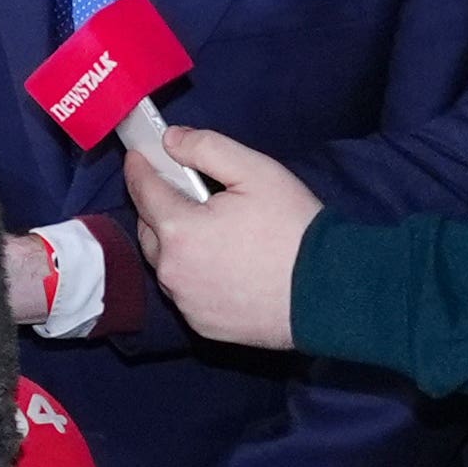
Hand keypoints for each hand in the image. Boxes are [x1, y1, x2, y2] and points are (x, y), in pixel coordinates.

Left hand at [125, 123, 314, 351]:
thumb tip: (170, 141)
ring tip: (209, 231)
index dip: (139, 168)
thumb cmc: (294, 230)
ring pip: (165, 262)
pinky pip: (184, 291)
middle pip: (149, 229)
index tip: (138, 156)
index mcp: (179, 229)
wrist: (328, 294)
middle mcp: (173, 271)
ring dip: (175, 243)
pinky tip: (220, 265)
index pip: (143, 190)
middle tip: (187, 195)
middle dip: (159, 207)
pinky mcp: (203, 325)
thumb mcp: (256, 172)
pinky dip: (192, 274)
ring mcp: (187, 302)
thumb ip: (206, 149)